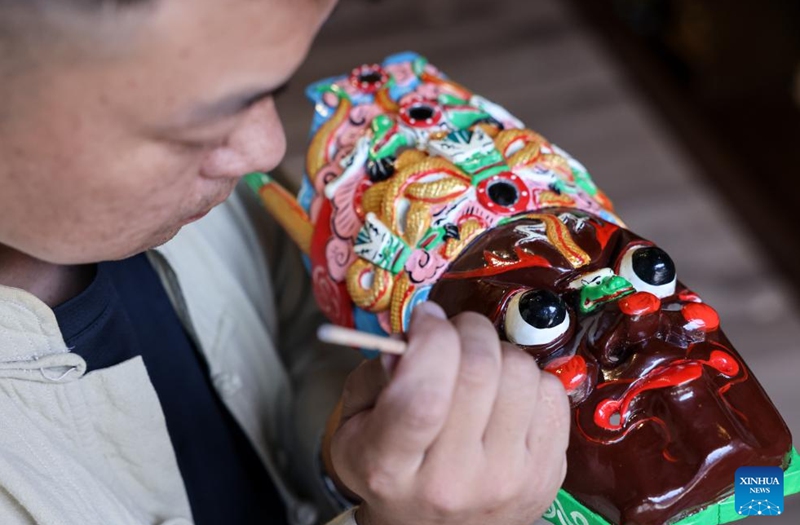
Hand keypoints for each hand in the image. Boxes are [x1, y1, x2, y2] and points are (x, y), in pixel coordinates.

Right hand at [327, 302, 569, 524]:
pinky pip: (551, 391)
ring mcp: (508, 479)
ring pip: (519, 371)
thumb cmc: (392, 471)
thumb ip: (372, 375)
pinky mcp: (547, 473)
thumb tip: (417, 332)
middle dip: (464, 329)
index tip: (424, 320)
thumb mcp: (354, 427)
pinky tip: (504, 396)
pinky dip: (527, 378)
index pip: (424, 395)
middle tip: (451, 334)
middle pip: (478, 370)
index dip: (429, 339)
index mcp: (392, 467)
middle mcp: (454, 480)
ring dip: (497, 352)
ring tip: (478, 370)